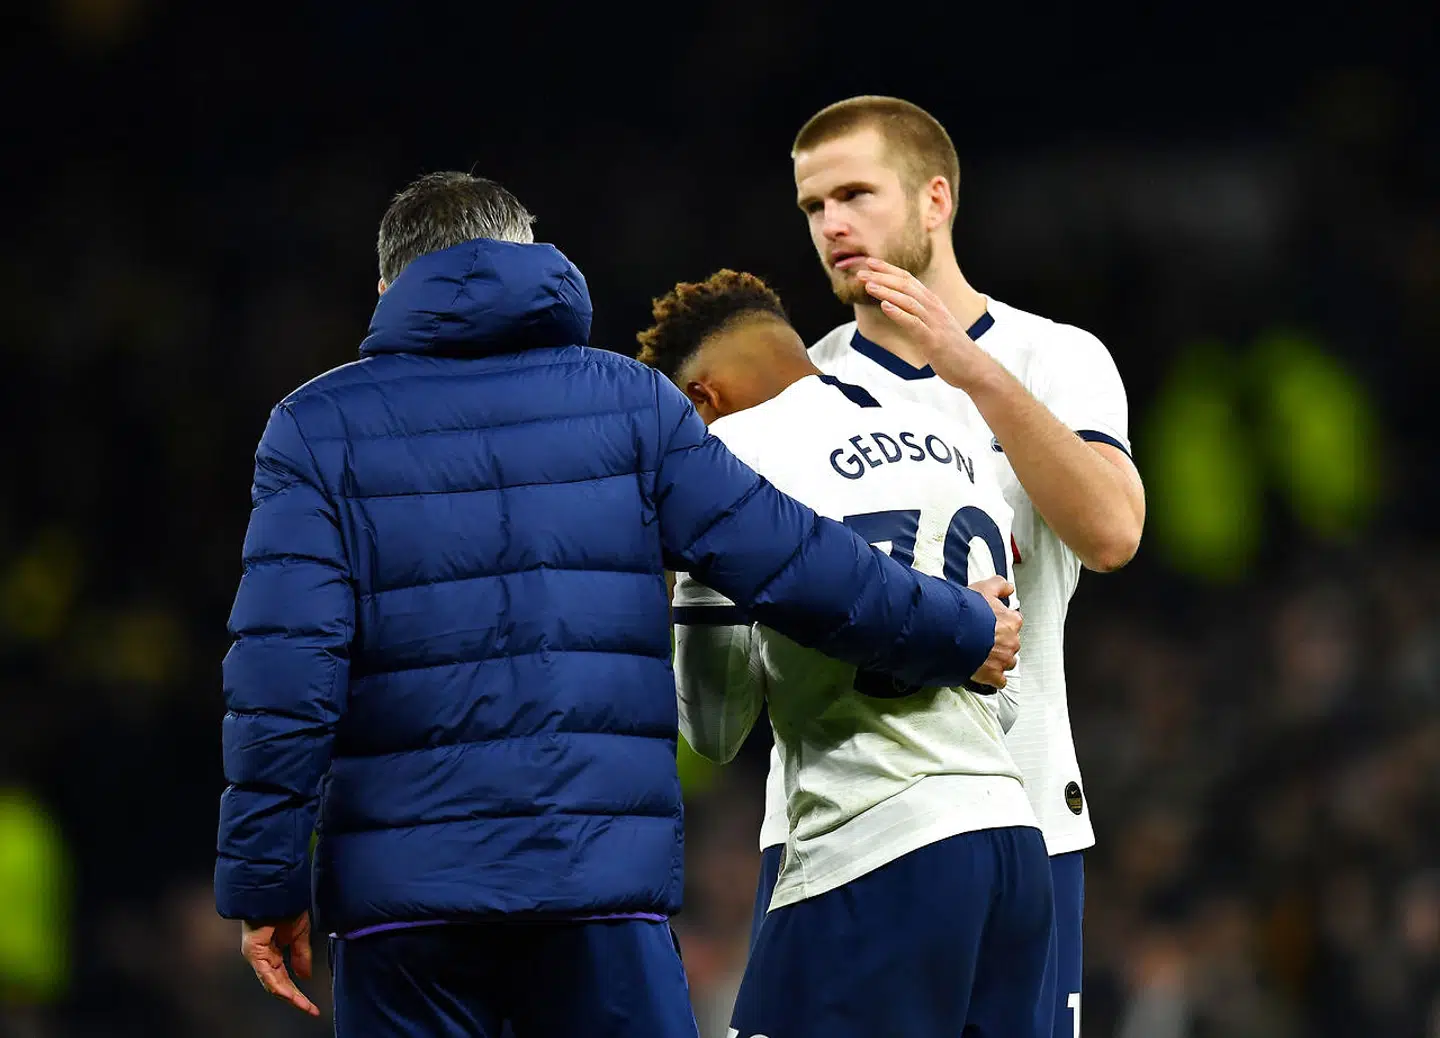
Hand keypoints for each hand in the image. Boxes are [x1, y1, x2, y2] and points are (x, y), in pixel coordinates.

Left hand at [241, 912, 319, 1016]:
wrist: (278, 889)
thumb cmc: (286, 905)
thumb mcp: (300, 934)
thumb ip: (301, 955)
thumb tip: (305, 976)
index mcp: (273, 952)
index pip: (285, 978)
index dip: (299, 992)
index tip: (312, 1004)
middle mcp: (264, 956)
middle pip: (279, 984)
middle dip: (296, 998)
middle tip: (310, 1009)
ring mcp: (258, 956)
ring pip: (272, 983)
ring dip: (289, 996)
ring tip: (304, 1005)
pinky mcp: (254, 952)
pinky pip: (266, 974)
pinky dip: (278, 985)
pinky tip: (289, 993)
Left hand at [856, 258, 994, 390]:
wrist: (975, 368)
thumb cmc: (953, 349)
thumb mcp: (934, 327)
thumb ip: (919, 315)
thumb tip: (899, 308)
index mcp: (933, 304)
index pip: (908, 280)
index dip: (888, 270)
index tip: (870, 263)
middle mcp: (934, 308)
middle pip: (906, 285)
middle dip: (882, 277)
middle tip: (861, 272)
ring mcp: (934, 323)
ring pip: (908, 301)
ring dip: (886, 291)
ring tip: (868, 286)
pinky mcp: (933, 340)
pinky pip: (914, 323)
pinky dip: (899, 313)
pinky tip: (885, 306)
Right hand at [967, 576, 1020, 688]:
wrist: (951, 633)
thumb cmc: (966, 612)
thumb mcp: (983, 588)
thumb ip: (999, 585)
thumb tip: (1008, 587)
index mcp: (1012, 621)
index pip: (1014, 622)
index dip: (1000, 623)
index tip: (991, 624)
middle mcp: (1012, 641)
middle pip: (1011, 643)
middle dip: (999, 643)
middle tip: (982, 639)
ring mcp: (1003, 660)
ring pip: (1007, 662)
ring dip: (997, 660)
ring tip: (981, 655)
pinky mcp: (993, 675)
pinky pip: (999, 681)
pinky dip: (993, 679)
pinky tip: (983, 672)